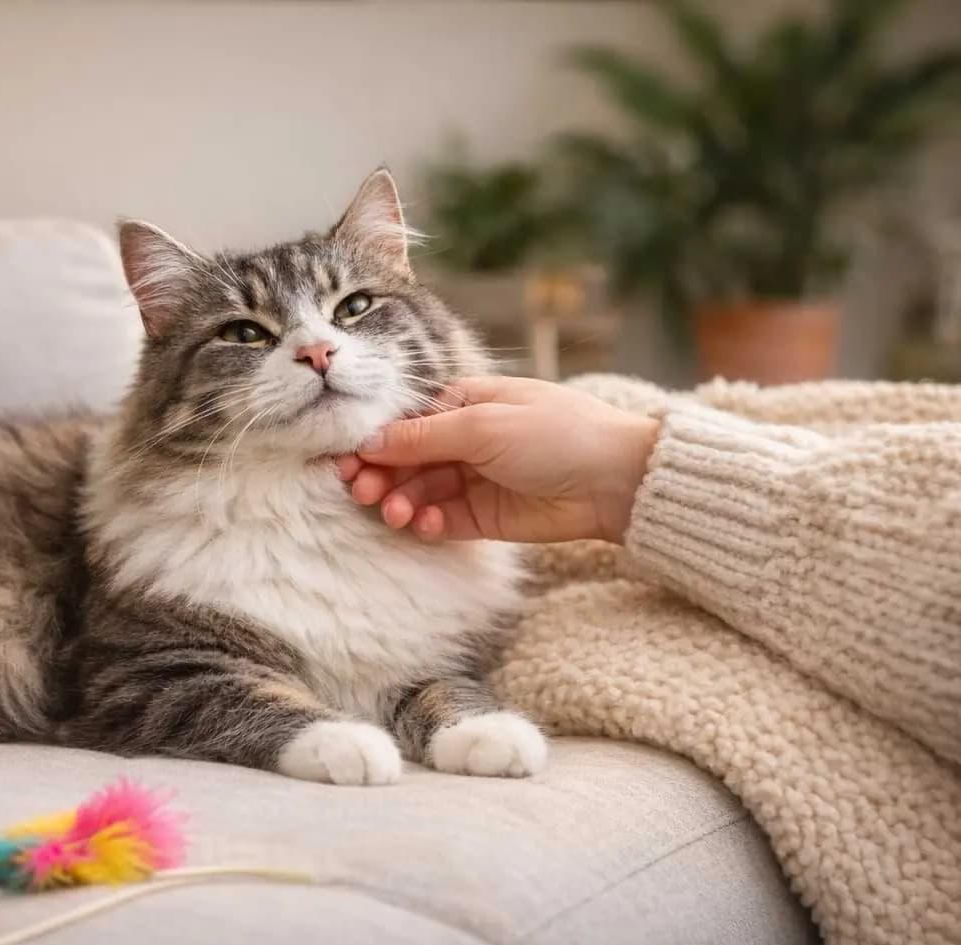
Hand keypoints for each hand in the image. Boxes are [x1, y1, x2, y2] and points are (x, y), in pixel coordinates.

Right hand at [339, 376, 659, 543]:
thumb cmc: (556, 434)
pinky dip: (426, 523)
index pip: (406, 422)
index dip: (374, 441)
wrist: (614, 481)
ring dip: (400, 501)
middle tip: (362, 491)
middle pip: (406, 459)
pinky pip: (441, 520)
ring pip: (419, 491)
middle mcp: (465, 439)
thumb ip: (424, 437)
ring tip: (395, 513)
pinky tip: (423, 524)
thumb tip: (370, 443)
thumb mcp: (484, 425)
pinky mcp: (483, 516)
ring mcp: (473, 479)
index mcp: (465, 403)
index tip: (346, 461)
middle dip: (380, 474)